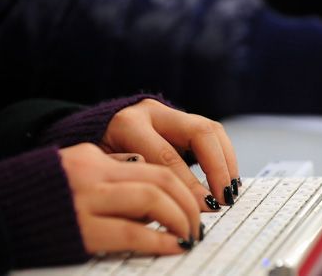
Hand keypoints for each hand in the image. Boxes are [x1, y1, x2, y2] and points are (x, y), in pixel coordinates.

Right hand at [60, 143, 200, 254]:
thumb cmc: (36, 201)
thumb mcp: (74, 177)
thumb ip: (111, 175)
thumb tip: (149, 180)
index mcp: (94, 156)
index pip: (155, 162)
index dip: (187, 182)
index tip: (200, 199)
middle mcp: (92, 171)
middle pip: (161, 178)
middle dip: (189, 201)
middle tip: (200, 220)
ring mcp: (86, 198)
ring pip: (152, 198)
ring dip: (180, 218)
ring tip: (190, 234)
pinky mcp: (81, 228)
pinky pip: (132, 231)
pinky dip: (160, 240)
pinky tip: (174, 245)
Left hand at [101, 98, 238, 209]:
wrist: (92, 134)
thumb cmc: (96, 160)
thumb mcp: (103, 172)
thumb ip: (132, 185)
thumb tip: (169, 208)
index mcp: (128, 124)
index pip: (167, 156)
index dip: (188, 185)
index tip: (201, 209)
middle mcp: (151, 112)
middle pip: (198, 133)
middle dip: (216, 168)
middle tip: (223, 198)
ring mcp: (168, 112)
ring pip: (210, 129)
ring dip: (226, 162)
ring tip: (230, 190)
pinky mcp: (181, 118)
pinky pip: (212, 133)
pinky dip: (224, 157)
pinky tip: (226, 180)